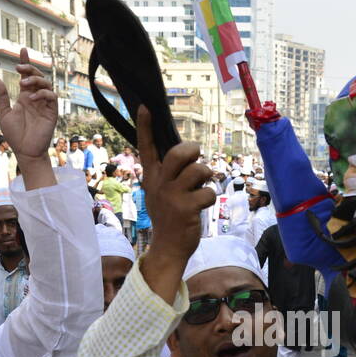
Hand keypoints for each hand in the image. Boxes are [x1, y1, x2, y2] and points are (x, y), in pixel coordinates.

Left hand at [0, 48, 56, 159]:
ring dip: (36, 80)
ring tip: (24, 84)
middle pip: (37, 76)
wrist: (25, 151)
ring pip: (46, 84)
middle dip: (30, 68)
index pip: (26, 76)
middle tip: (19, 68)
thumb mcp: (4, 113)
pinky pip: (51, 97)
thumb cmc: (14, 135)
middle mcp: (36, 98)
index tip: (22, 50)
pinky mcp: (51, 112)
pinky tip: (32, 97)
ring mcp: (44, 105)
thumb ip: (1, 96)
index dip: (25, 62)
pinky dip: (43, 94)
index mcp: (25, 97)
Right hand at [137, 104, 213, 265]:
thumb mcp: (159, 193)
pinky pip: (208, 192)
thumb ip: (168, 174)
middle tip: (196, 156)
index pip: (147, 148)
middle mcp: (159, 184)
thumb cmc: (169, 217)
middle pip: (178, 153)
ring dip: (206, 176)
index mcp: (151, 178)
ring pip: (198, 171)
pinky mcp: (187, 209)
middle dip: (192, 150)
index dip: (146, 127)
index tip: (145, 107)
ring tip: (200, 187)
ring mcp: (172, 196)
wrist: (168, 248)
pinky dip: (209, 198)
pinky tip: (202, 207)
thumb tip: (187, 153)